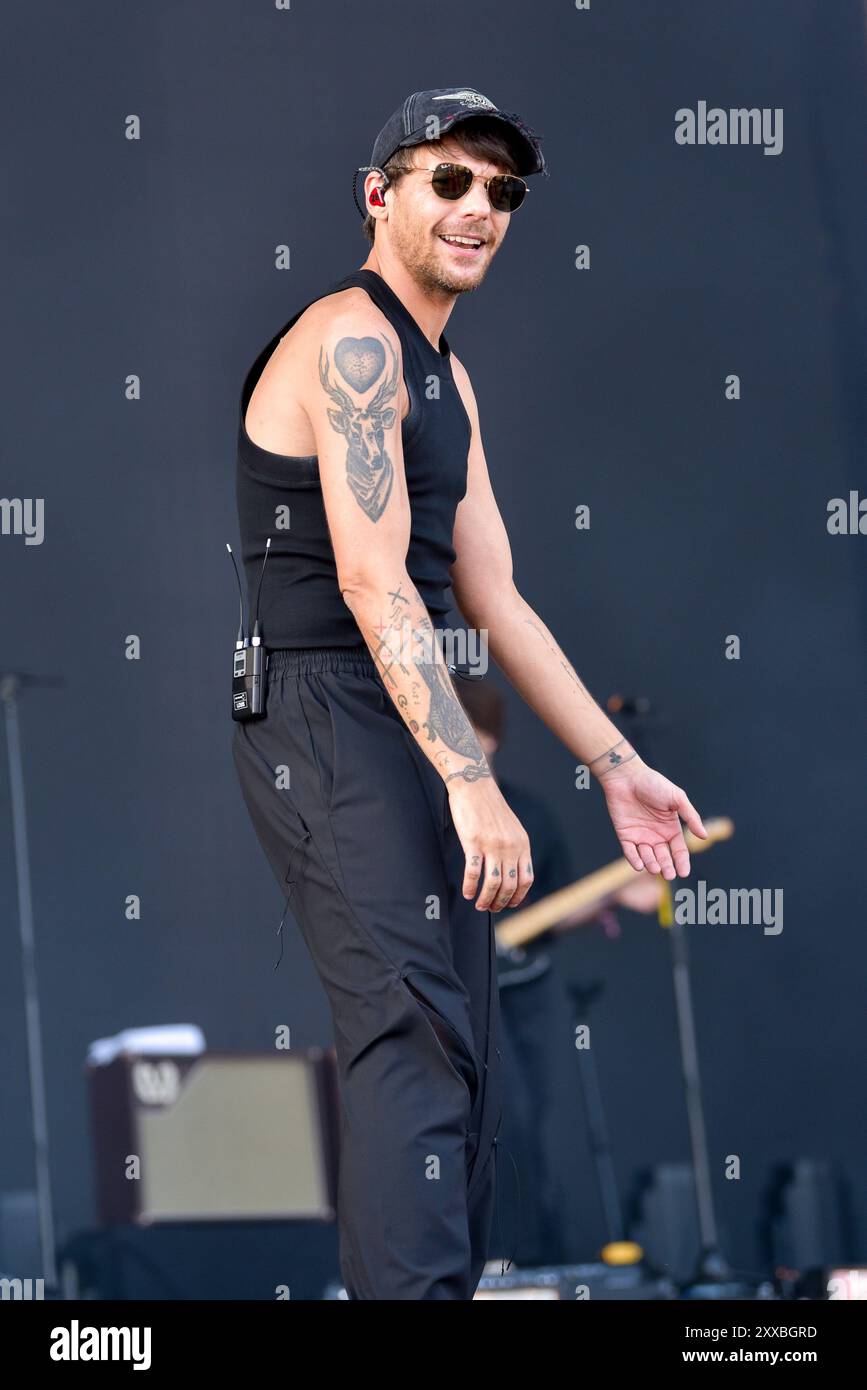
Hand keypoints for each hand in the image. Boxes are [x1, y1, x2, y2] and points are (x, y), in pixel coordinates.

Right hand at [447, 779, 533, 911]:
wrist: (475, 786)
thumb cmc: (491, 807)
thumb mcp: (512, 828)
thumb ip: (515, 848)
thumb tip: (513, 872)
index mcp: (522, 844)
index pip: (526, 880)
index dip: (518, 897)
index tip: (509, 905)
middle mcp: (510, 847)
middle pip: (509, 886)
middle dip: (500, 902)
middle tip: (491, 908)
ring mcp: (492, 846)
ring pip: (493, 884)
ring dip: (486, 900)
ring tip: (479, 905)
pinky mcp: (473, 843)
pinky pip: (473, 873)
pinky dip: (470, 887)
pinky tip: (467, 893)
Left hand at [600, 757, 706, 878]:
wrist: (627, 776)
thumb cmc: (653, 784)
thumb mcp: (677, 798)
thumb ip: (691, 817)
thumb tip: (704, 836)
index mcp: (671, 828)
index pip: (679, 850)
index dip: (682, 862)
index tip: (684, 873)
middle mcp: (657, 835)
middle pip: (664, 857)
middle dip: (667, 867)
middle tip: (669, 875)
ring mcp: (640, 836)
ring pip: (648, 857)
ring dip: (652, 864)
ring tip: (655, 868)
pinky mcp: (625, 835)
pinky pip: (630, 852)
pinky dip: (634, 860)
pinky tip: (640, 865)